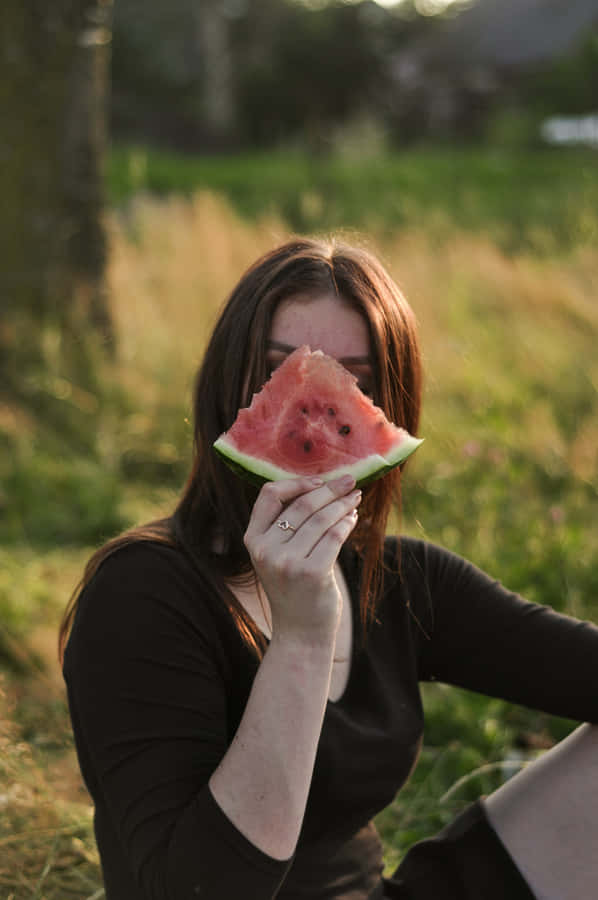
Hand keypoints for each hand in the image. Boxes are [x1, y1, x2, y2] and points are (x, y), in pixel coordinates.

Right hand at [243, 474, 361, 642]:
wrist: (301, 632)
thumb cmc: (294, 588)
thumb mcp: (277, 556)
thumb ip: (287, 526)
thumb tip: (321, 487)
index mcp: (253, 540)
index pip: (269, 495)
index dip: (296, 482)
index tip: (319, 480)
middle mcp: (265, 550)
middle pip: (302, 504)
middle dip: (330, 489)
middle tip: (349, 480)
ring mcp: (287, 562)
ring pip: (321, 519)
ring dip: (342, 504)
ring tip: (355, 499)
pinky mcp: (311, 573)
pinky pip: (334, 536)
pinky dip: (347, 523)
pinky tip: (354, 518)